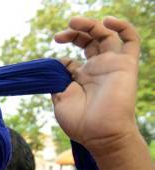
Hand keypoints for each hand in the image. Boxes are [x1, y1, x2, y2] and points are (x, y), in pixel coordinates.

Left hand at [53, 17, 140, 154]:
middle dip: (73, 34)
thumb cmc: (81, 123)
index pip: (71, 60)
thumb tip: (53, 65)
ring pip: (106, 35)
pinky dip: (122, 25)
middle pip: (88, 42)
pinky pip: (131, 39)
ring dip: (90, 25)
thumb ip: (56, 81)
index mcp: (81, 80)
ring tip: (73, 22)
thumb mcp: (61, 100)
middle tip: (59, 35)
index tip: (51, 59)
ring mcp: (111, 65)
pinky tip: (107, 20)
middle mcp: (97, 70)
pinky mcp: (125, 64)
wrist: (100, 134)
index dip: (60, 58)